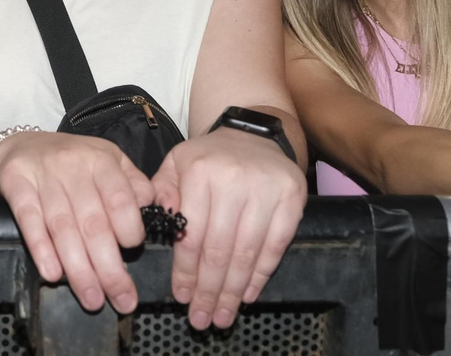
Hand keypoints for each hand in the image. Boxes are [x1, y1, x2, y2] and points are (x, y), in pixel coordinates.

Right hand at [0, 131, 154, 313]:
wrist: (20, 144)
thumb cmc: (72, 160)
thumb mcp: (108, 160)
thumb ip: (133, 183)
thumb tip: (153, 208)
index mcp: (101, 160)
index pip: (120, 197)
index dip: (129, 228)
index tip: (135, 252)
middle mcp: (73, 166)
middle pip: (93, 222)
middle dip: (110, 267)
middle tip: (122, 298)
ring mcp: (43, 176)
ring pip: (63, 228)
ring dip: (79, 269)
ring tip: (92, 298)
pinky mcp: (17, 184)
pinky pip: (29, 220)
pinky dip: (41, 249)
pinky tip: (53, 274)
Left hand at [150, 129, 304, 330]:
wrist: (254, 133)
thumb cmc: (210, 156)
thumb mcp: (177, 163)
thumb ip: (162, 190)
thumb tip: (158, 220)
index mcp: (200, 171)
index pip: (191, 233)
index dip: (186, 271)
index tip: (182, 296)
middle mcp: (234, 180)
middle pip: (219, 248)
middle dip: (209, 290)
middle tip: (202, 317)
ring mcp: (266, 190)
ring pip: (247, 251)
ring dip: (233, 290)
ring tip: (223, 314)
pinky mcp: (292, 198)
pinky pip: (275, 245)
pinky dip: (261, 274)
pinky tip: (247, 294)